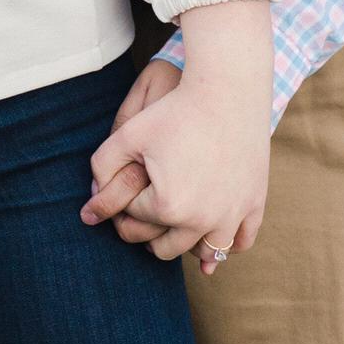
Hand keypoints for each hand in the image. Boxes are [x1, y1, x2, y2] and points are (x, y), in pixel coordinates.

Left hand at [82, 68, 267, 275]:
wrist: (227, 90)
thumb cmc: (175, 110)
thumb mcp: (129, 134)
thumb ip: (102, 168)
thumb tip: (88, 210)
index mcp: (167, 205)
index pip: (135, 218)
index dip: (125, 201)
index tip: (127, 186)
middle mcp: (201, 220)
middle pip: (165, 246)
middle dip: (148, 232)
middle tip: (143, 214)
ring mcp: (232, 216)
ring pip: (204, 253)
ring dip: (185, 244)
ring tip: (172, 226)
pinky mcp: (254, 205)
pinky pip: (241, 242)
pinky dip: (226, 246)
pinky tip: (210, 238)